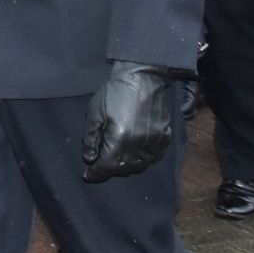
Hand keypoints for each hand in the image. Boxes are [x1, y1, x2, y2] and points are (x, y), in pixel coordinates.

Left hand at [81, 61, 180, 180]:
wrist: (143, 77)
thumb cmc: (114, 92)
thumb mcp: (95, 113)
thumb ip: (90, 138)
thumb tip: (89, 159)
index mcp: (120, 139)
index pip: (107, 166)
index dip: (96, 173)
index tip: (88, 175)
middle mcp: (139, 145)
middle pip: (124, 168)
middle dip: (110, 169)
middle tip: (100, 163)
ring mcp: (155, 142)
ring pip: (140, 165)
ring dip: (126, 166)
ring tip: (116, 159)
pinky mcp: (165, 136)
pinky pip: (154, 157)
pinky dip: (143, 159)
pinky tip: (134, 153)